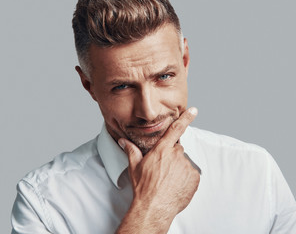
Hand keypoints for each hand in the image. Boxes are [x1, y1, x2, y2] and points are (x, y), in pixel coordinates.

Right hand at [117, 107, 199, 232]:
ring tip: (168, 180)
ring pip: (184, 163)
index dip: (186, 118)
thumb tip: (123, 141)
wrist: (154, 207)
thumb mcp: (135, 167)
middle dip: (171, 157)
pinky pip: (191, 174)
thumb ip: (131, 150)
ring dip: (178, 168)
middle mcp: (176, 155)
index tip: (194, 110)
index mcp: (162, 150)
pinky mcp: (194, 178)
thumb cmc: (143, 187)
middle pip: (177, 150)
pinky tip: (175, 185)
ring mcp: (186, 167)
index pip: (175, 129)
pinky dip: (185, 178)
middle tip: (163, 170)